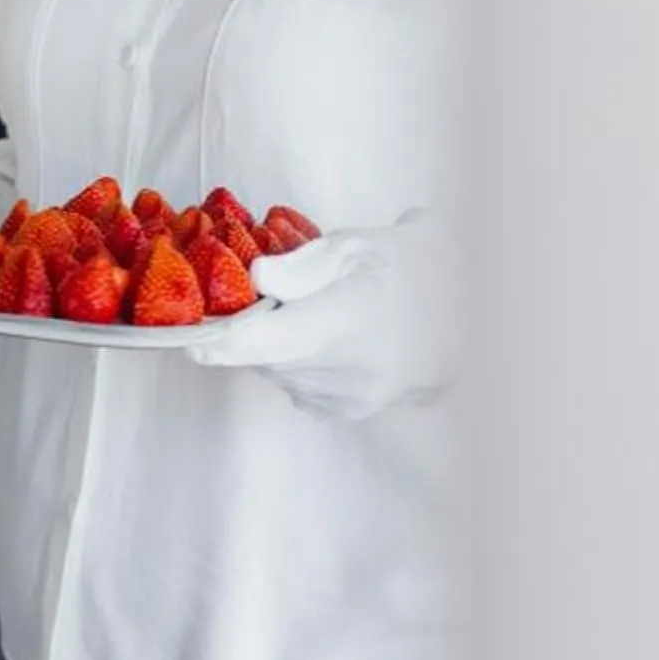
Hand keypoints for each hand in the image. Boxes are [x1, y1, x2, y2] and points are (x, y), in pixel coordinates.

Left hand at [185, 216, 464, 420]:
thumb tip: (257, 279)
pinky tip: (332, 339)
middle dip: (258, 329)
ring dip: (281, 346)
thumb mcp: (352, 247)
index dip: (225, 346)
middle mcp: (350, 372)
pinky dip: (300, 364)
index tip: (193, 344)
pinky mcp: (352, 412)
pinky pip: (299, 388)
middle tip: (282, 298)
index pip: (271, 344)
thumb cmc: (405, 267)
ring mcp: (352, 399)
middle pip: (267, 358)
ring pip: (280, 373)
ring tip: (320, 314)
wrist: (464, 309)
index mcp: (350, 323)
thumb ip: (299, 264)